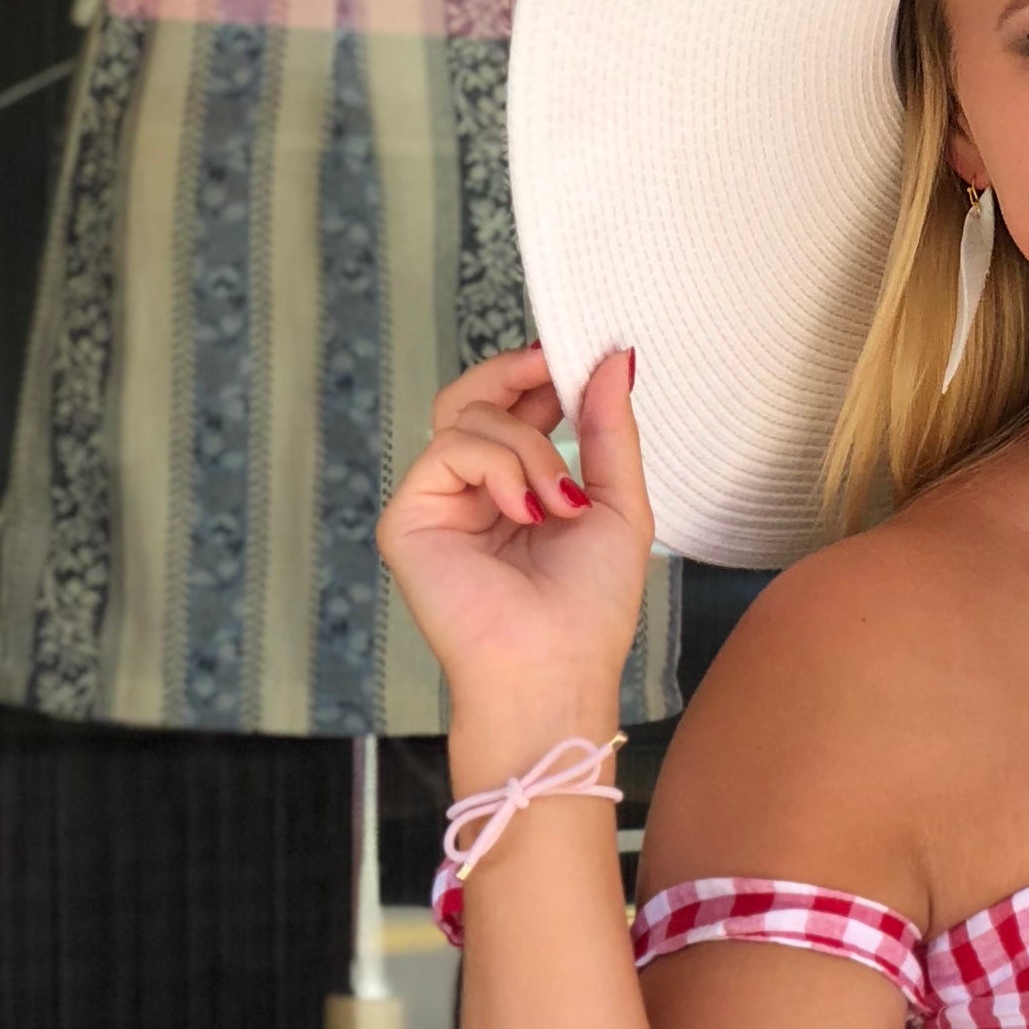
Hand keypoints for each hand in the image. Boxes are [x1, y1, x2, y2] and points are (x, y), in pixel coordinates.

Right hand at [377, 342, 651, 731]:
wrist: (556, 671)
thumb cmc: (591, 609)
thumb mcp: (618, 506)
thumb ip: (611, 431)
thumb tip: (616, 358)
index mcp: (517, 491)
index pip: (514, 410)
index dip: (539, 376)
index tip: (575, 358)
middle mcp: (472, 494)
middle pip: (475, 396)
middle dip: (520, 376)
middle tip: (558, 371)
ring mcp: (437, 505)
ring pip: (467, 417)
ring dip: (528, 447)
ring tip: (560, 502)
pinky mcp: (409, 519)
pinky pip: (449, 449)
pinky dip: (498, 467)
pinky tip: (527, 510)